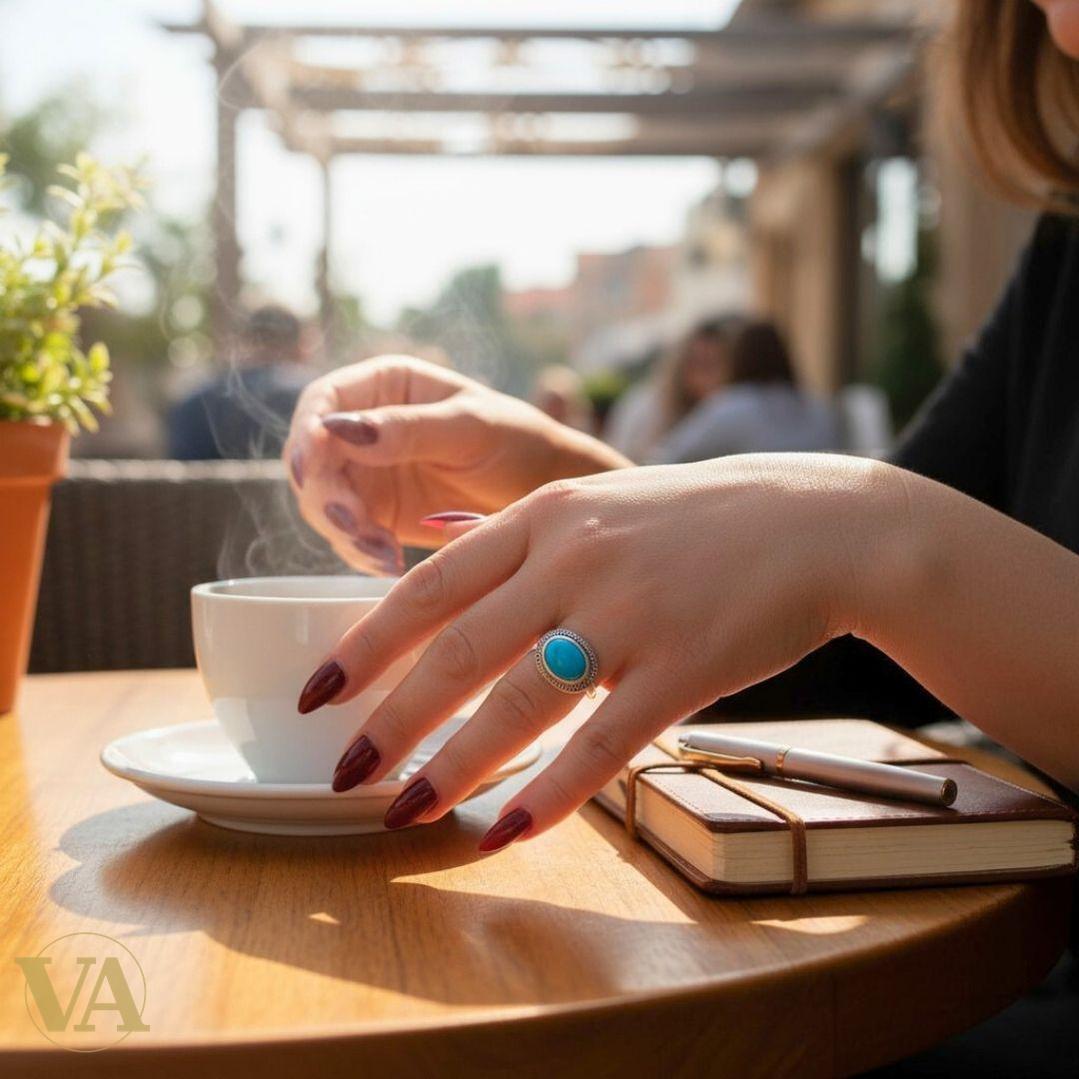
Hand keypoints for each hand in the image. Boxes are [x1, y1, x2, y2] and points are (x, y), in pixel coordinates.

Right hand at [282, 355, 628, 573]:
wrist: (546, 494)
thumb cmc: (518, 442)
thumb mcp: (470, 428)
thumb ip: (408, 429)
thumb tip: (337, 428)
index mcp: (384, 386)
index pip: (322, 403)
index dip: (307, 435)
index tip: (312, 470)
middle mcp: (365, 428)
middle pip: (314, 461)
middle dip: (326, 497)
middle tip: (355, 526)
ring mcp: (368, 475)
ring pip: (325, 504)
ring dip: (343, 531)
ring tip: (383, 553)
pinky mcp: (378, 517)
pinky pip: (351, 537)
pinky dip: (362, 553)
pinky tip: (390, 564)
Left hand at [297, 454, 895, 849]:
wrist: (813, 523)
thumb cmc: (695, 520)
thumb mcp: (596, 500)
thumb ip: (517, 533)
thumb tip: (436, 545)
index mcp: (544, 520)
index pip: (429, 587)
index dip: (366, 645)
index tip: (317, 691)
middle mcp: (574, 562)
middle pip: (458, 650)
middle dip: (391, 718)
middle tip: (343, 771)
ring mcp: (628, 615)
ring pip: (519, 702)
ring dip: (454, 766)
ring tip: (406, 812)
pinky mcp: (682, 668)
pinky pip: (603, 743)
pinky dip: (551, 793)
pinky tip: (509, 831)